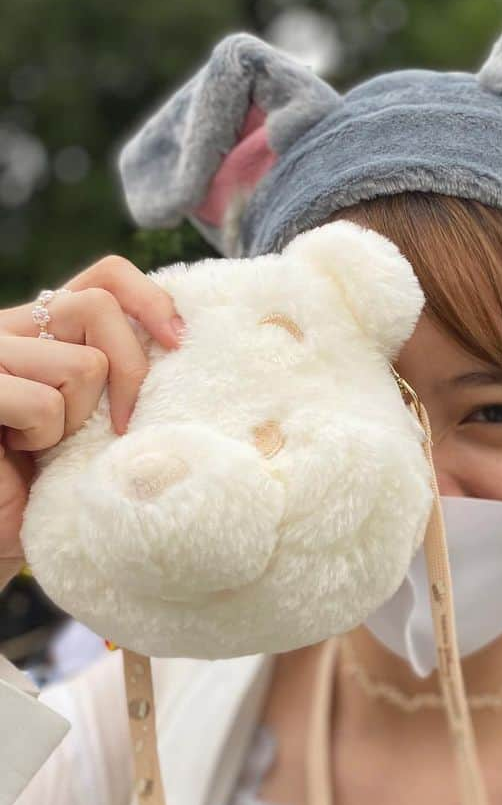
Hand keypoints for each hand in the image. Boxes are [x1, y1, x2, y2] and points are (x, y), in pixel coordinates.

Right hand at [0, 255, 184, 563]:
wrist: (3, 526)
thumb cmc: (53, 483)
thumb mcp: (96, 421)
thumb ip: (119, 378)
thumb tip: (181, 348)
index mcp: (45, 328)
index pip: (106, 277)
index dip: (149, 299)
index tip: (177, 342)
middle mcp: (12, 329)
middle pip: (99, 307)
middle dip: (127, 371)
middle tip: (117, 426)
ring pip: (81, 364)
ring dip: (76, 419)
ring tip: (46, 444)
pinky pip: (44, 403)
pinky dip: (44, 437)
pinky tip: (18, 453)